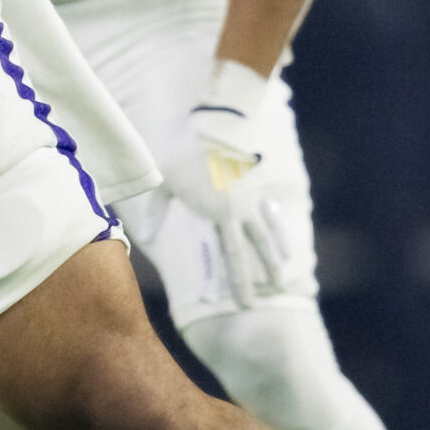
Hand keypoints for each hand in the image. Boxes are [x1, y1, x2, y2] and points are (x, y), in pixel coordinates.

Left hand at [156, 60, 285, 302]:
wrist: (217, 122)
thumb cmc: (184, 151)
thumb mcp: (164, 180)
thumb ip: (156, 210)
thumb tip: (145, 235)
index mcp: (219, 214)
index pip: (233, 258)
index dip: (241, 283)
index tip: (246, 306)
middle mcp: (241, 211)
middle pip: (255, 251)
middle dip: (262, 277)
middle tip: (271, 298)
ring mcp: (253, 197)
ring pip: (268, 232)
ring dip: (275, 256)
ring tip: (283, 278)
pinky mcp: (257, 183)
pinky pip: (271, 210)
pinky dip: (278, 228)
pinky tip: (284, 243)